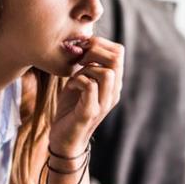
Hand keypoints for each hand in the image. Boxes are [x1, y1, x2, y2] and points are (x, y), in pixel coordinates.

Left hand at [48, 37, 123, 156]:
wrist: (65, 140)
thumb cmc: (71, 109)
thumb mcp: (81, 83)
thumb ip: (86, 66)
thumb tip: (83, 43)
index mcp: (113, 84)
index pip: (119, 51)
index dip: (100, 43)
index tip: (82, 48)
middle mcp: (113, 93)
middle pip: (117, 58)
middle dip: (94, 51)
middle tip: (79, 59)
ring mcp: (104, 103)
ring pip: (107, 73)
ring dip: (87, 68)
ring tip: (75, 75)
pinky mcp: (90, 112)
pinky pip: (90, 86)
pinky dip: (77, 81)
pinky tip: (70, 86)